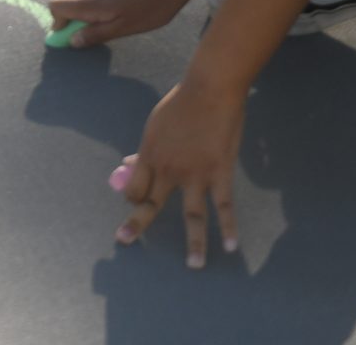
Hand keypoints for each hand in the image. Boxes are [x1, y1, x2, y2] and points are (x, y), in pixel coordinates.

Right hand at [47, 0, 193, 47]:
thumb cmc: (149, 8)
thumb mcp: (124, 28)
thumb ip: (96, 34)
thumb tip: (73, 41)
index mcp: (90, 2)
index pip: (56, 6)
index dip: (58, 22)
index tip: (70, 34)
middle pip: (69, 4)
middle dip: (76, 20)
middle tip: (98, 32)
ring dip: (89, 12)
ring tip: (115, 19)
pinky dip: (99, 3)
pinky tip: (122, 7)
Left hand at [116, 82, 244, 267]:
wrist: (209, 90)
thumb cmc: (180, 104)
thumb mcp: (154, 125)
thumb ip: (144, 151)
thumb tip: (127, 165)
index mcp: (149, 155)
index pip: (134, 188)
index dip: (132, 197)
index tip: (136, 202)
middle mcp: (168, 169)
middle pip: (151, 203)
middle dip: (136, 224)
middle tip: (124, 241)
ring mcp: (195, 174)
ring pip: (192, 216)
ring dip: (194, 243)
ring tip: (194, 266)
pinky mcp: (220, 172)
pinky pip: (224, 206)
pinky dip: (229, 227)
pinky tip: (231, 246)